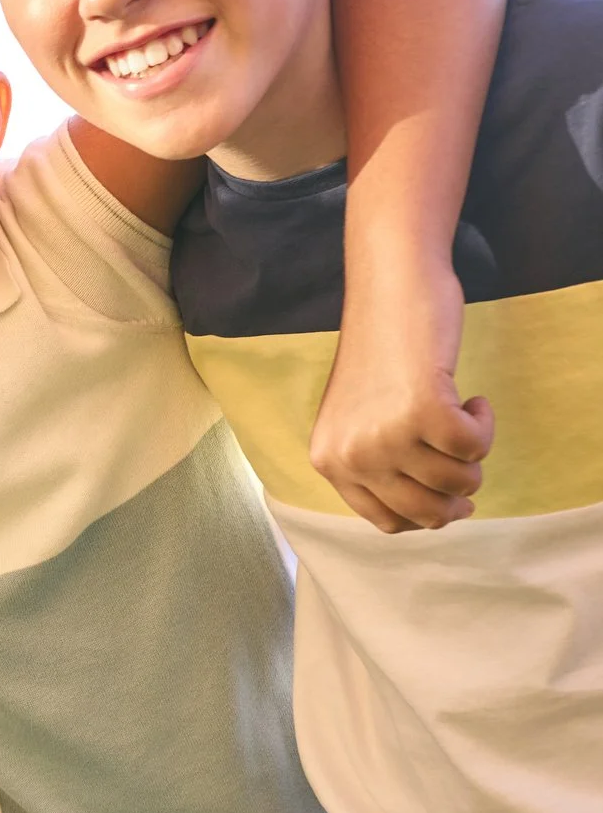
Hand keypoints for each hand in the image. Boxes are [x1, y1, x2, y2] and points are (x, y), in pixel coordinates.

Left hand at [311, 263, 493, 532]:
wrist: (388, 292)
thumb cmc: (379, 355)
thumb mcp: (360, 421)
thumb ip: (379, 465)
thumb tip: (432, 514)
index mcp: (329, 461)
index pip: (386, 520)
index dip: (426, 514)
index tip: (449, 499)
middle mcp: (350, 455)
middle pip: (426, 513)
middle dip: (458, 493)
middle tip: (465, 458)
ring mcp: (385, 436)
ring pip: (457, 483)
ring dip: (473, 454)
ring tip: (460, 416)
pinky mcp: (423, 411)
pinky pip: (474, 447)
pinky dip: (484, 424)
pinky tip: (471, 398)